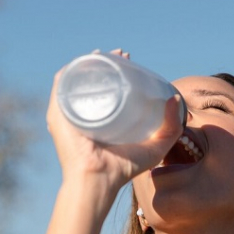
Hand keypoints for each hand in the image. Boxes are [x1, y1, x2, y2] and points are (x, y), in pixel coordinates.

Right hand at [45, 49, 183, 192]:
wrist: (98, 180)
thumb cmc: (125, 168)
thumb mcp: (156, 146)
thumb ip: (171, 126)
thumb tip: (176, 98)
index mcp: (104, 119)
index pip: (109, 88)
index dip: (119, 71)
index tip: (130, 60)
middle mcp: (85, 114)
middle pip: (92, 80)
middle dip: (104, 62)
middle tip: (121, 55)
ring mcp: (69, 113)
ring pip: (76, 79)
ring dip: (87, 62)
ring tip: (102, 54)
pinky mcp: (57, 114)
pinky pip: (60, 86)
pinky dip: (69, 71)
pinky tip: (81, 61)